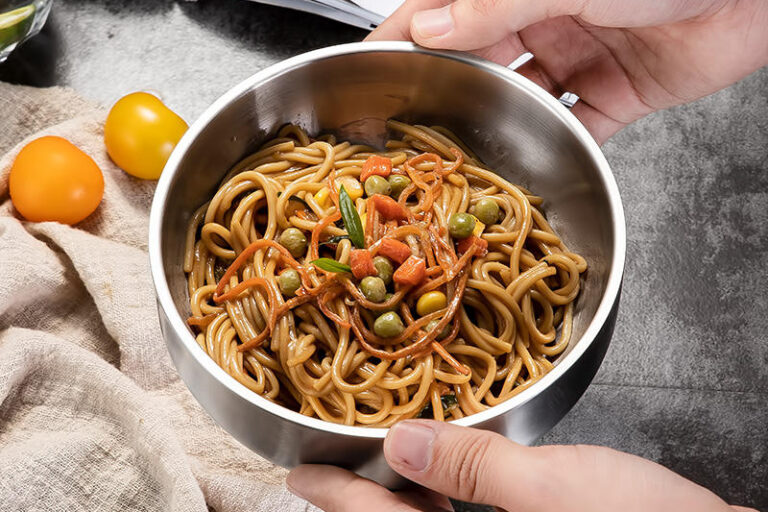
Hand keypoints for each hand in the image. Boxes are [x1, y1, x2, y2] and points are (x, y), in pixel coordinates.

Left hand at [287, 420, 756, 510]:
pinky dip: (440, 494)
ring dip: (397, 493)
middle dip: (357, 499)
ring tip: (372, 457)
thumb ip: (471, 468)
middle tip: (324, 464)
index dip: (335, 499)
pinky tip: (435, 466)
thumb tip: (402, 442)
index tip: (299, 473)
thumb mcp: (554, 492)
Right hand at [367, 0, 767, 142]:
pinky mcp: (618, 92)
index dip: (404, 38)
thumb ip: (495, 8)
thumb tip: (428, 28)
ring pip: (524, 99)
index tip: (369, 66)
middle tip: (414, 126)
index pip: (446, 12)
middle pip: (480, 61)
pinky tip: (537, 167)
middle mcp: (546, 18)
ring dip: (502, 125)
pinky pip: (579, 127)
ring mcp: (580, 56)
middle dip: (450, 91)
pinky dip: (561, 148)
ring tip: (468, 154)